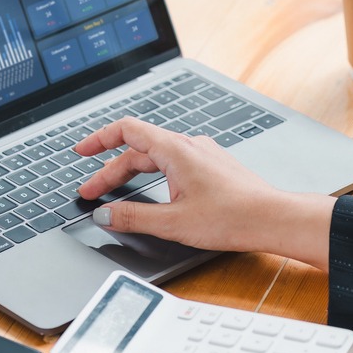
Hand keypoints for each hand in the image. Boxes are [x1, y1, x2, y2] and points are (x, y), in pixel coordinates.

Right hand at [73, 118, 335, 269]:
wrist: (272, 218)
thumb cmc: (232, 217)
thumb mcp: (172, 223)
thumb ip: (132, 217)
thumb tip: (104, 215)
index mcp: (175, 150)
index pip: (126, 130)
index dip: (98, 139)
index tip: (80, 152)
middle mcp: (189, 146)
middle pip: (138, 149)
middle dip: (110, 171)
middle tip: (91, 193)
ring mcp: (202, 155)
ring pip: (156, 158)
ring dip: (131, 174)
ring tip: (114, 195)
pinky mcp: (211, 167)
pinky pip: (173, 164)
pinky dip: (152, 175)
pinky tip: (151, 194)